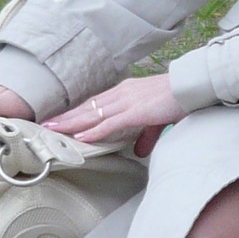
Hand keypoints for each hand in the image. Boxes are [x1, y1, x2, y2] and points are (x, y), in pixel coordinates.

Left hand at [46, 74, 184, 156]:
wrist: (192, 86)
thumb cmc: (178, 98)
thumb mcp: (157, 118)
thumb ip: (146, 135)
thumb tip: (139, 151)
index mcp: (126, 92)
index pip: (95, 103)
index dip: (77, 112)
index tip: (61, 119)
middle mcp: (122, 94)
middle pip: (88, 107)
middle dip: (67, 117)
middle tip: (46, 124)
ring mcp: (127, 102)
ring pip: (93, 114)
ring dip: (72, 123)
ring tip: (54, 130)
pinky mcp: (136, 112)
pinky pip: (110, 123)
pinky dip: (94, 131)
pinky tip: (81, 137)